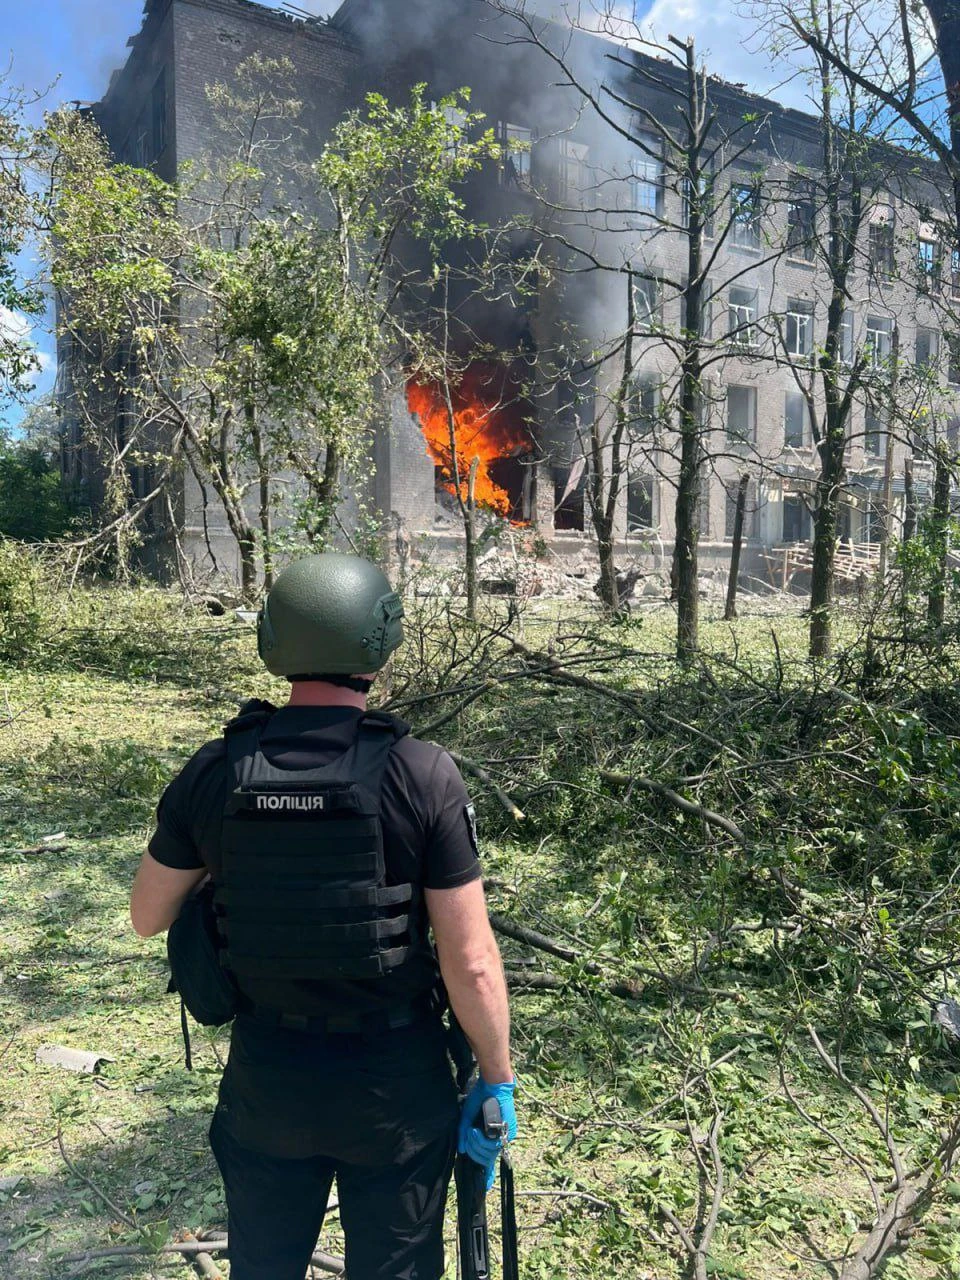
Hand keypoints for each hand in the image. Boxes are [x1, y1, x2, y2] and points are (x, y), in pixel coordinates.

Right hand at [458, 1076, 516, 1190]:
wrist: (492, 1084)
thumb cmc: (480, 1098)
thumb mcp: (467, 1118)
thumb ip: (464, 1134)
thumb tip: (461, 1150)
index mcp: (491, 1137)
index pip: (490, 1160)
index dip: (487, 1174)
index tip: (484, 1187)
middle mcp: (499, 1139)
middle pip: (485, 1160)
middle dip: (473, 1152)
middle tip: (468, 1136)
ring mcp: (505, 1136)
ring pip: (488, 1155)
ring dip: (476, 1146)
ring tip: (472, 1131)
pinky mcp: (508, 1132)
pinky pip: (493, 1146)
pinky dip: (481, 1141)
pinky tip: (476, 1131)